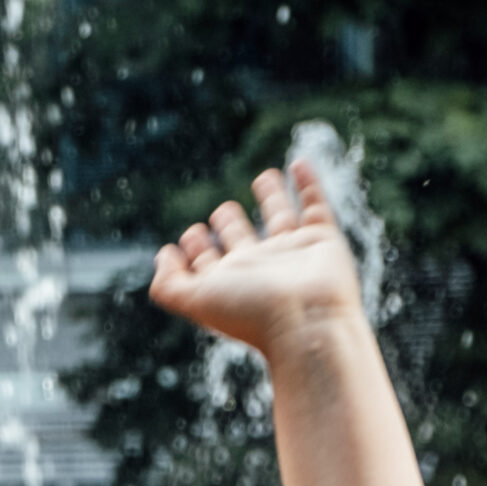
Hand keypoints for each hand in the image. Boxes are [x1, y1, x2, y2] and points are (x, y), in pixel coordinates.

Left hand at [148, 160, 365, 358]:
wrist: (308, 322)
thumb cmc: (251, 312)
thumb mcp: (196, 299)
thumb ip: (169, 285)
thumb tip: (163, 255)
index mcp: (229, 282)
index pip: (208, 262)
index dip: (196, 250)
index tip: (189, 236)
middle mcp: (260, 267)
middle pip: (242, 240)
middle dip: (230, 225)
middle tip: (222, 210)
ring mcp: (293, 253)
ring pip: (281, 217)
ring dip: (272, 197)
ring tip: (263, 176)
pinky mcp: (323, 240)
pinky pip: (315, 204)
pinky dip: (309, 183)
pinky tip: (299, 163)